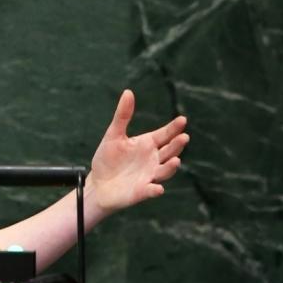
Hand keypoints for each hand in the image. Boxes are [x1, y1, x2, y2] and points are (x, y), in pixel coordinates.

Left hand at [88, 90, 188, 213]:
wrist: (98, 184)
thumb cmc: (108, 159)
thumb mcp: (113, 135)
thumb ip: (122, 116)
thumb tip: (128, 92)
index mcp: (148, 144)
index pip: (165, 134)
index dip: (174, 128)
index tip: (182, 119)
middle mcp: (153, 159)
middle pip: (170, 151)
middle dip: (177, 145)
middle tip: (184, 137)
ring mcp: (150, 175)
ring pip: (165, 171)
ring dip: (171, 167)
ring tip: (175, 160)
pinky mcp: (142, 191)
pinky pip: (151, 190)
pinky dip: (154, 190)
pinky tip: (157, 188)